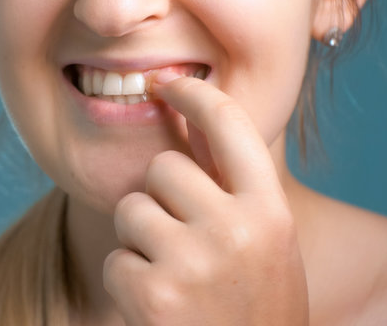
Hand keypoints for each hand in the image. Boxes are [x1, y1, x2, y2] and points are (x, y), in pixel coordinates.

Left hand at [103, 72, 308, 324]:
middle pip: (163, 167)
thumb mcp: (265, 244)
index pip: (230, 125)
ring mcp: (193, 263)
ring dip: (141, 239)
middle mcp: (236, 231)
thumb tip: (186, 121)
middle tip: (181, 239)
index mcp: (270, 212)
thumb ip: (231, 189)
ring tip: (173, 276)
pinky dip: (127, 279)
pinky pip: (115, 258)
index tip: (169, 84)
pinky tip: (158, 304)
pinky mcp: (153, 296)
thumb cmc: (251, 303)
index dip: (195, 95)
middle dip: (160, 196)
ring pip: (132, 209)